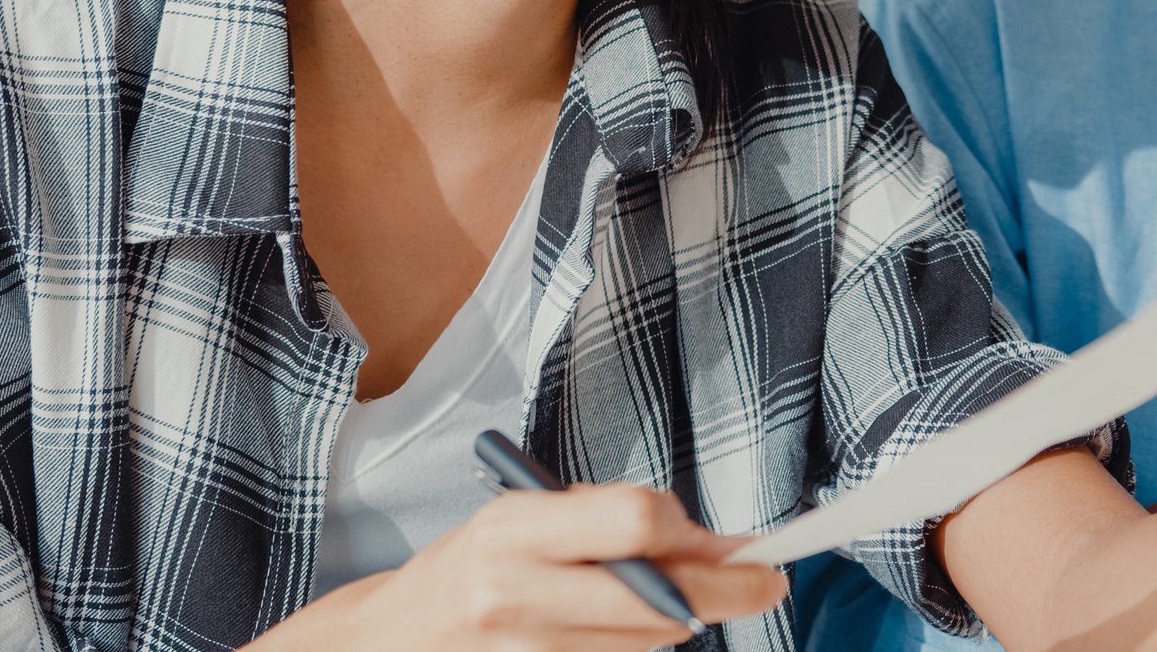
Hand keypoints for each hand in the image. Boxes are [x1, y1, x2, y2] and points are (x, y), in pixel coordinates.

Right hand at [255, 483, 785, 649]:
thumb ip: (610, 520)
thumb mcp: (525, 518)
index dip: (696, 535)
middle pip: (655, 595)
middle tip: (767, 581)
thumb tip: (714, 541)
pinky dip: (638, 651)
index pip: (634, 522)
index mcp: (515, 526)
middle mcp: (514, 591)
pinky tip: (630, 634)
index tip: (736, 542)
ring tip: (675, 603)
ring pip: (645, 644)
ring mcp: (522, 650)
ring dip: (678, 624)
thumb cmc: (467, 570)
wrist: (388, 642)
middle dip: (727, 590)